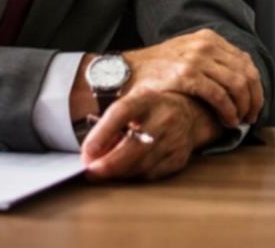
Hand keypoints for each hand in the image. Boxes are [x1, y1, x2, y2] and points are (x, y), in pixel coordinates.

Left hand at [82, 90, 221, 180]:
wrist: (188, 111)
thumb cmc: (149, 110)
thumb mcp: (129, 105)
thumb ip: (109, 126)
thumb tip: (90, 156)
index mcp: (146, 100)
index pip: (122, 113)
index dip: (102, 133)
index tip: (87, 152)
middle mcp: (164, 117)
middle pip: (133, 146)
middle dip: (108, 164)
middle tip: (90, 171)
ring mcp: (175, 139)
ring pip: (140, 165)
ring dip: (118, 172)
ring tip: (104, 169)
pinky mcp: (179, 157)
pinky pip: (151, 174)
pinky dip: (134, 175)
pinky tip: (127, 169)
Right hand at [124, 29, 263, 128]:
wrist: (124, 73)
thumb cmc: (155, 70)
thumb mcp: (186, 54)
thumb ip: (211, 61)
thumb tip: (237, 80)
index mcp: (209, 38)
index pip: (245, 61)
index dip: (255, 86)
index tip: (255, 103)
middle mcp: (206, 44)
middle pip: (246, 72)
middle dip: (254, 98)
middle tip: (252, 116)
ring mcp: (197, 58)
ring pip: (237, 84)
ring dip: (243, 106)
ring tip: (240, 120)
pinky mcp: (187, 75)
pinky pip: (220, 95)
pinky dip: (229, 110)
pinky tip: (228, 120)